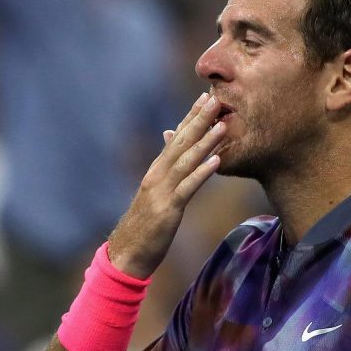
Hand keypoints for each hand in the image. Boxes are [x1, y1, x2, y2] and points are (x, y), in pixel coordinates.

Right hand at [108, 93, 225, 278]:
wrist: (127, 253)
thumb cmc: (145, 225)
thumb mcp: (156, 195)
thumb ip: (165, 174)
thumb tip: (170, 158)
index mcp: (156, 171)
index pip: (176, 139)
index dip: (191, 117)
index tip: (205, 98)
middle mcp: (157, 175)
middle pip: (181, 143)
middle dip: (199, 120)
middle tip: (215, 99)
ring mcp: (161, 191)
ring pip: (186, 161)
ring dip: (205, 142)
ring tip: (222, 125)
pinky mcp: (167, 209)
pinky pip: (187, 188)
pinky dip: (202, 173)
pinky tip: (216, 161)